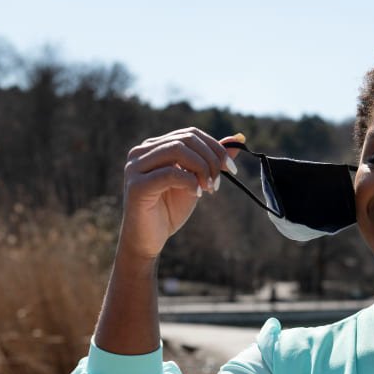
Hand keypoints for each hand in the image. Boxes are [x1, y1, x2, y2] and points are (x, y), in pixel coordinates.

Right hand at [119, 128, 244, 259]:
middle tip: (220, 181)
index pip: (190, 134)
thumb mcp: (196, 181)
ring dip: (202, 168)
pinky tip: (197, 194)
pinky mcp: (136, 186)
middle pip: (185, 139)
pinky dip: (190, 181)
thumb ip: (212, 160)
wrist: (148, 240)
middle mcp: (141, 152)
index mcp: (154, 147)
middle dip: (211, 158)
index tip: (231, 168)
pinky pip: (170, 173)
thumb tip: (238, 138)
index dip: (215, 147)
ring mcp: (135, 167)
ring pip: (177, 150)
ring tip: (210, 188)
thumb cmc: (170, 210)